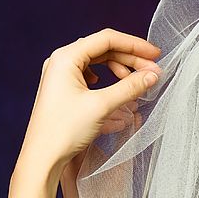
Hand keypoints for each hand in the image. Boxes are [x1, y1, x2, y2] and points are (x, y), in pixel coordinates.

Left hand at [16, 28, 161, 179]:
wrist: (42, 158)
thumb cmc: (63, 131)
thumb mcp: (101, 106)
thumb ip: (130, 87)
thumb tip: (153, 75)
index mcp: (66, 58)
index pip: (107, 39)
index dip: (135, 45)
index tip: (156, 55)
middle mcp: (61, 61)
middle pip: (103, 50)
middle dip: (130, 59)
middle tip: (152, 71)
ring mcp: (60, 75)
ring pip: (97, 63)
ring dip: (120, 69)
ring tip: (136, 82)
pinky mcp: (62, 90)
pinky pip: (89, 76)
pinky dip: (107, 80)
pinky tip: (113, 90)